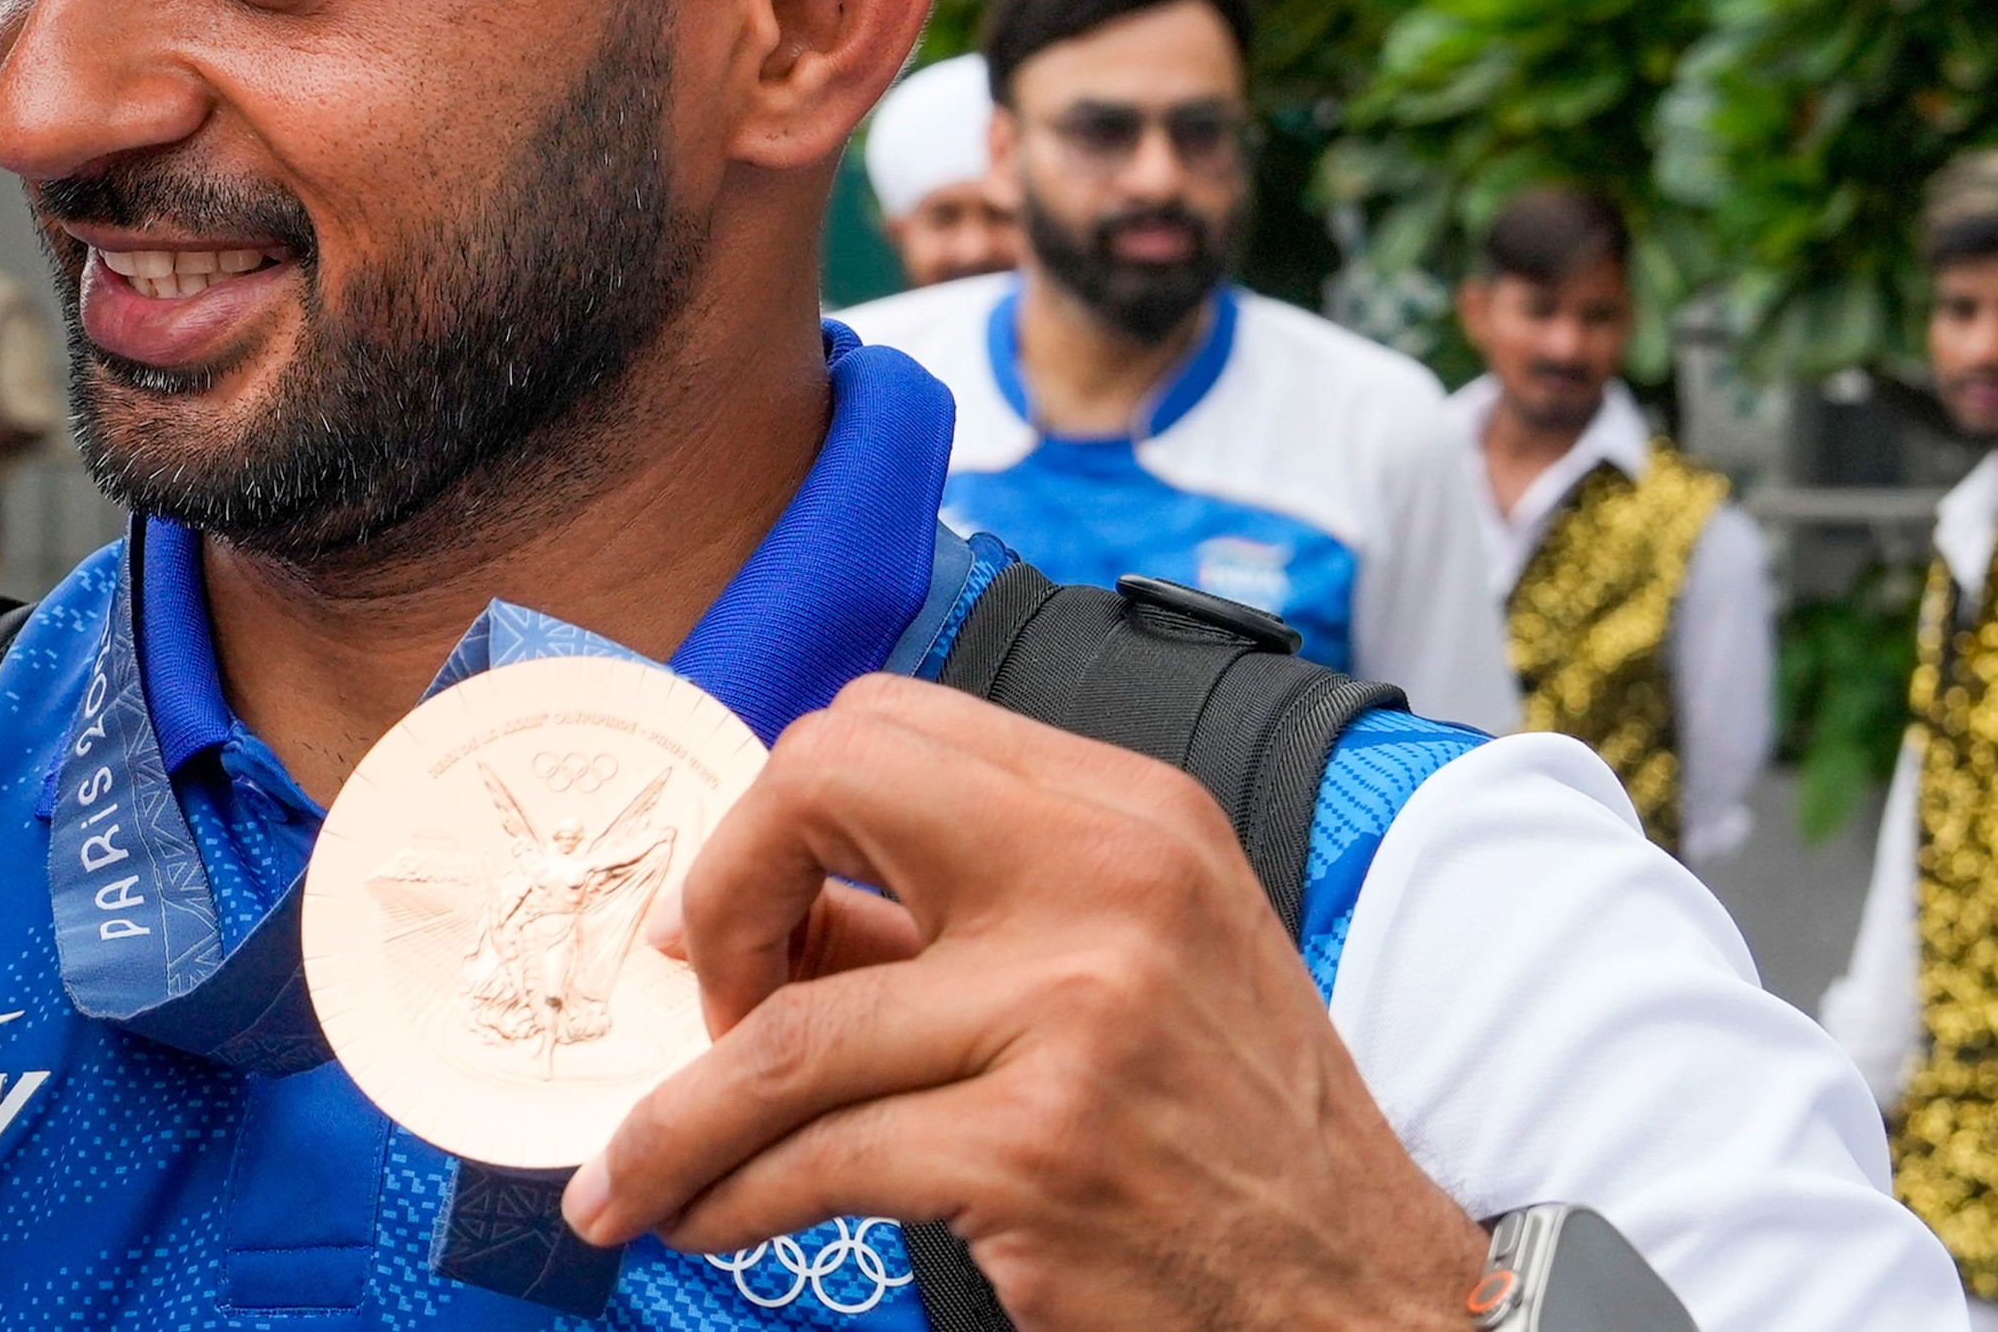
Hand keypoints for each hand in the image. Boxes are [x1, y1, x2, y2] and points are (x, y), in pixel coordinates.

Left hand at [565, 675, 1483, 1331]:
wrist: (1370, 1299)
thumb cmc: (1234, 1135)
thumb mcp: (1133, 963)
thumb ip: (964, 913)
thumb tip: (746, 910)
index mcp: (1126, 812)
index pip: (884, 722)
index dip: (783, 814)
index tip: (751, 917)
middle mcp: (1106, 882)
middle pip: (819, 786)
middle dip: (719, 892)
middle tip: (703, 1002)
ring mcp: (1073, 1015)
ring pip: (781, 1032)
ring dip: (673, 1117)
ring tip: (627, 1174)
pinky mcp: (1036, 1153)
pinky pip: (809, 1160)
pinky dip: (720, 1194)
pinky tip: (702, 1217)